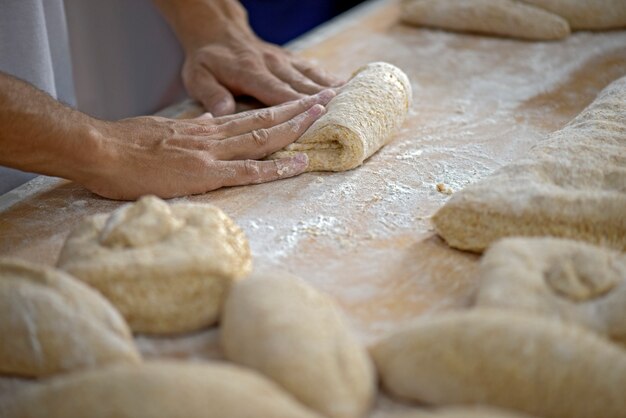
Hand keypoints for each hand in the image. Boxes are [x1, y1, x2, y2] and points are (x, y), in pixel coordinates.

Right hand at [82, 89, 334, 199]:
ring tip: (321, 117)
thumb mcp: (164, 131)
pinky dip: (277, 167)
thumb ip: (191, 131)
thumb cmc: (124, 144)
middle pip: (264, 120)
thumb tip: (209, 125)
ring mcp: (212, 153)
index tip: (300, 103)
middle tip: (325, 99)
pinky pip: (249, 170)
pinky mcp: (205, 173)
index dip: (278, 110)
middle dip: (297, 110)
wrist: (100, 150)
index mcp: (204, 129)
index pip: (249, 117)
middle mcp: (214, 136)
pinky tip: (299, 163)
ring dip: (296, 128)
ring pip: (263, 138)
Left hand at [183, 29, 343, 115]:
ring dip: (331, 89)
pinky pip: (311, 68)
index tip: (318, 114)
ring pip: (310, 76)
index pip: (277, 93)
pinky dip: (329, 77)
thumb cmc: (207, 61)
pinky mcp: (289, 59)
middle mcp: (271, 66)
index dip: (297, 105)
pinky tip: (346, 85)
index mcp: (250, 74)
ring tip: (353, 100)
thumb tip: (222, 111)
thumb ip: (211, 95)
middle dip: (322, 101)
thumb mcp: (197, 77)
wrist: (217, 32)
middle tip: (345, 113)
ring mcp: (282, 61)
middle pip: (300, 86)